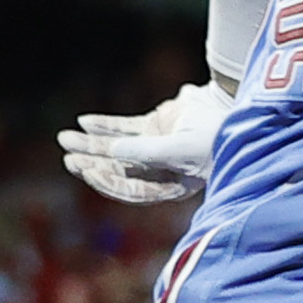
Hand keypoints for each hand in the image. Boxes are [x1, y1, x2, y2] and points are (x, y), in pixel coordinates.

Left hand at [58, 81, 234, 202]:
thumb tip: (111, 151)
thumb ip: (145, 152)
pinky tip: (85, 122)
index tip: (86, 170)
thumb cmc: (215, 141)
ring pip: (117, 147)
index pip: (129, 190)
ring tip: (66, 138)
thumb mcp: (181, 150)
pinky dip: (106, 125)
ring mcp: (156, 146)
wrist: (237, 113)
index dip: (106, 181)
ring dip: (92, 143)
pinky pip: (125, 127)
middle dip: (92, 162)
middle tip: (69, 156)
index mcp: (168, 187)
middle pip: (117, 169)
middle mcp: (159, 170)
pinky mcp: (157, 125)